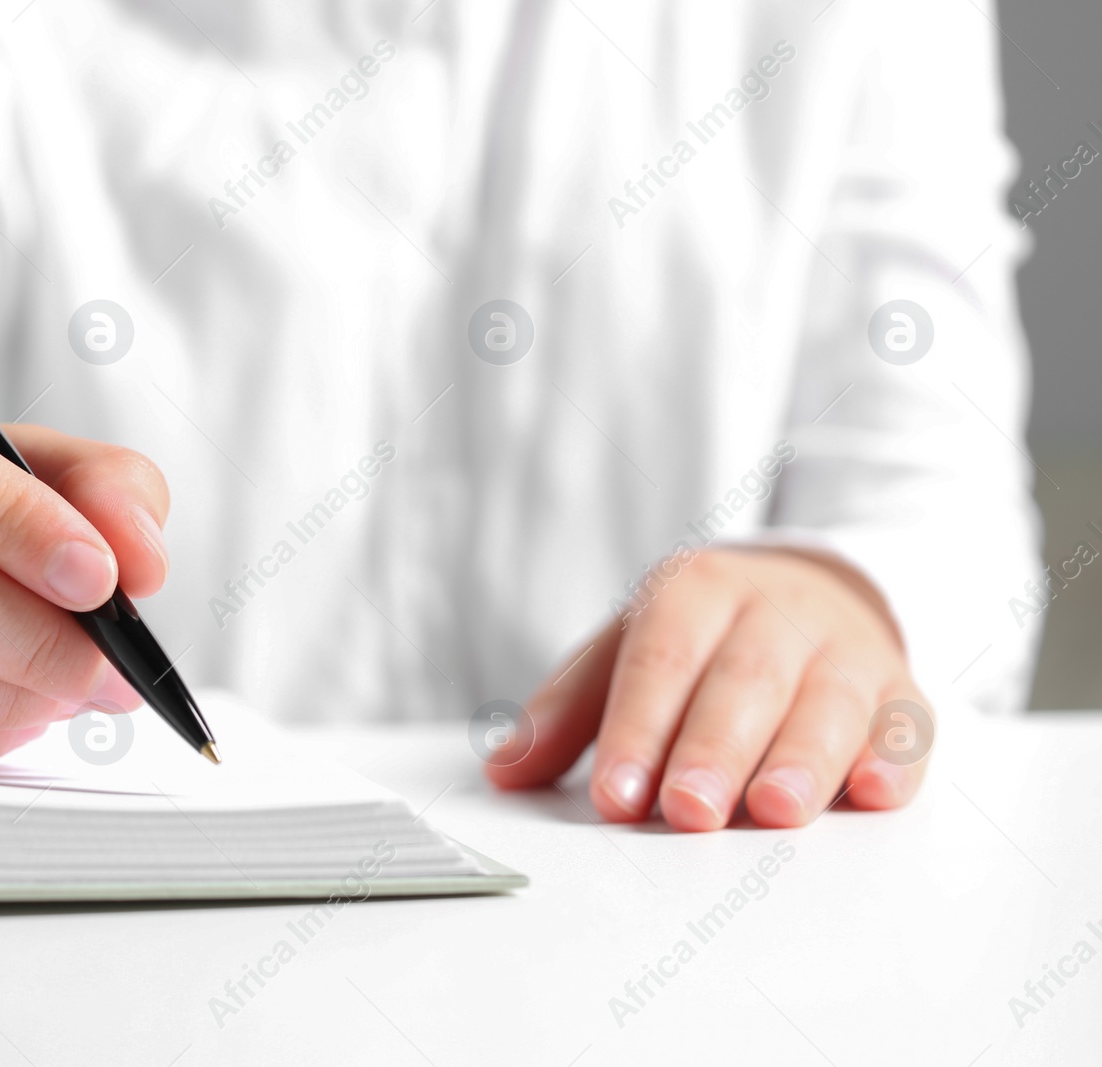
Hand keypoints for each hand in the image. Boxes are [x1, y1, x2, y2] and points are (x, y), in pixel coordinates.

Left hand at [485, 548, 930, 830]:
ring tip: (775, 810)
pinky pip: (903, 722)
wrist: (810, 586)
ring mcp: (843, 648)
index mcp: (694, 592)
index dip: (637, 730)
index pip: (660, 662)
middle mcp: (773, 611)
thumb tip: (503, 771)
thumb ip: (567, 713)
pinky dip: (893, 757)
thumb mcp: (625, 651)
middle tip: (689, 811)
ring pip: (826, 703)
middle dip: (714, 750)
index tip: (615, 795)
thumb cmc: (701, 636)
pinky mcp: (899, 688)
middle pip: (742, 684)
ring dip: (803, 759)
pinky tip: (875, 794)